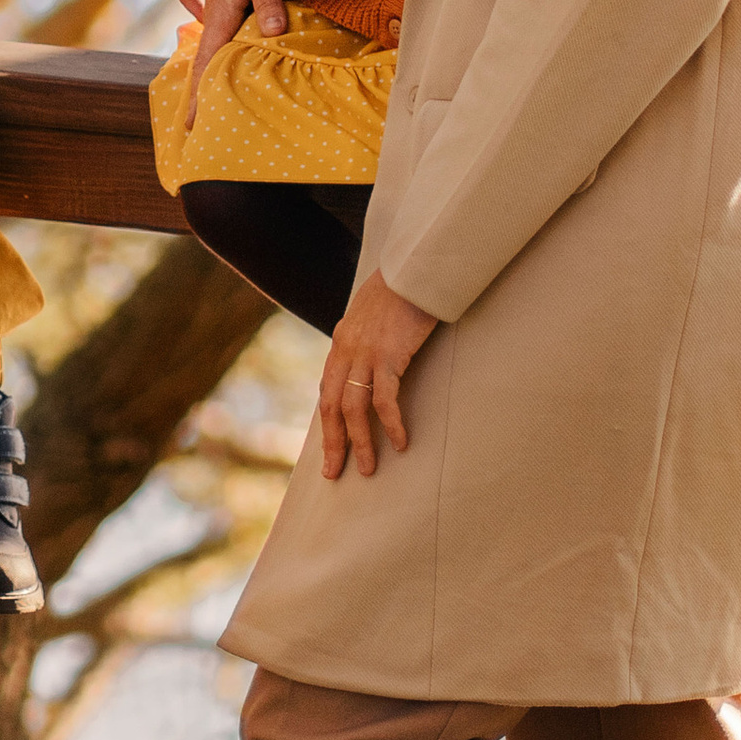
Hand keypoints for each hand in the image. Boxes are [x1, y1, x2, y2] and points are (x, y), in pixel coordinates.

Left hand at [318, 270, 437, 481]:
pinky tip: (401, 442)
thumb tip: (371, 361)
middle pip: (331, 406)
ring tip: (368, 468)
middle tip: (334, 472)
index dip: (328, 422)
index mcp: (341, 343)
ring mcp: (365, 354)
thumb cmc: (401, 289)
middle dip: (333, 443)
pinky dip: (390, 424)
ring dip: (361, 442)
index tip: (332, 446)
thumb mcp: (372, 315)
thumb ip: (366, 338)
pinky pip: (384, 399)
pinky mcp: (388, 356)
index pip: (327, 390)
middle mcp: (346, 350)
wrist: (413, 266)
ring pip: (353, 409)